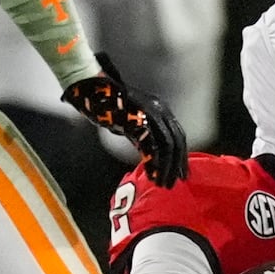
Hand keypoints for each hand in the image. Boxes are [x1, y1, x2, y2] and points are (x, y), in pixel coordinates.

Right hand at [61, 53, 188, 187]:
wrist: (92, 89)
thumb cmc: (110, 106)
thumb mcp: (133, 119)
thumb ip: (145, 133)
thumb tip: (152, 156)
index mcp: (161, 109)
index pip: (178, 135)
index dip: (181, 156)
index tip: (181, 173)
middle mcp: (159, 110)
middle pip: (176, 142)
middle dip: (177, 165)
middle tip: (175, 182)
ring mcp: (149, 114)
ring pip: (166, 146)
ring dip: (166, 167)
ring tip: (162, 184)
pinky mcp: (137, 120)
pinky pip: (150, 146)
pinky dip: (153, 163)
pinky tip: (151, 175)